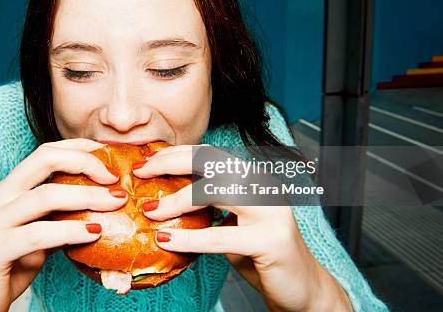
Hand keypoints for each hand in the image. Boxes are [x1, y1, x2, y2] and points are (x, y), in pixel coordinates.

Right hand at [0, 139, 127, 311]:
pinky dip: (70, 230)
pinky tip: (94, 232)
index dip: (79, 148)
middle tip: (115, 178)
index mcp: (8, 188)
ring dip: (87, 196)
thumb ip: (62, 215)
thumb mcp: (42, 233)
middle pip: (44, 160)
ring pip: (45, 196)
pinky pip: (38, 234)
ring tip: (116, 202)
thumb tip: (106, 200)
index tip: (110, 153)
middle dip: (86, 163)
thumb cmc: (12, 265)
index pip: (45, 152)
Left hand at [133, 144, 351, 311]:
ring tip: (150, 210)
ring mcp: (271, 210)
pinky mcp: (272, 240)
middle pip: (210, 162)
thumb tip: (160, 198)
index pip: (209, 154)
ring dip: (176, 199)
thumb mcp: (230, 223)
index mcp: (252, 177)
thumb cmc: (259, 255)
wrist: (302, 289)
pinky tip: (166, 240)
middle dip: (170, 163)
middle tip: (141, 173)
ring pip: (215, 191)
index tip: (145, 162)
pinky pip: (221, 235)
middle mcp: (263, 186)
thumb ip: (206, 207)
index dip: (175, 154)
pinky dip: (190, 238)